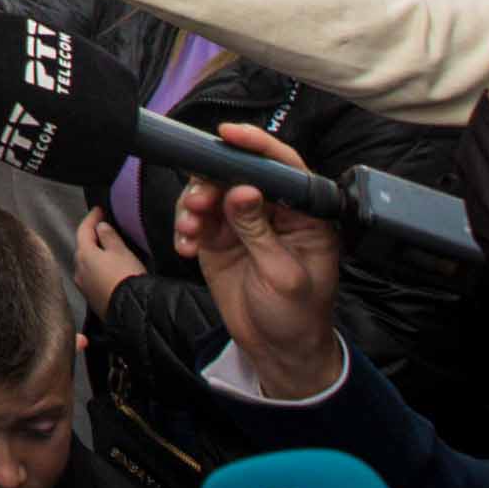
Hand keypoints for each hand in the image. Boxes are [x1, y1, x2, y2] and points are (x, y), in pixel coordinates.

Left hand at [73, 208, 151, 312]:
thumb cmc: (126, 276)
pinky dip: (98, 269)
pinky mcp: (92, 298)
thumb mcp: (120, 251)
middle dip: (91, 236)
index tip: (98, 210)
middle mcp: (78, 270)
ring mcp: (84, 286)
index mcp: (83, 254)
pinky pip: (92, 277)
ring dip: (94, 254)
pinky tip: (107, 269)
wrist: (131, 311)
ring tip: (106, 248)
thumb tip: (100, 227)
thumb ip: (109, 236)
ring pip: (86, 263)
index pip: (83, 230)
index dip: (92, 218)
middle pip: (82, 247)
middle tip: (102, 227)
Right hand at [171, 120, 344, 396]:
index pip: (284, 167)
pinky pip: (194, 218)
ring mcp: (243, 224)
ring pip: (211, 191)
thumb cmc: (297, 317)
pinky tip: (186, 246)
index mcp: (304, 216)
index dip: (257, 146)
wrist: (276, 352)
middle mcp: (273, 212)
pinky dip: (184, 227)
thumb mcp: (283, 276)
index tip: (228, 135)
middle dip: (211, 181)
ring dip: (193, 205)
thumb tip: (241, 189)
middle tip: (198, 202)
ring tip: (190, 229)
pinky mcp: (219, 239)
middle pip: (238, 173)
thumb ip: (260, 232)